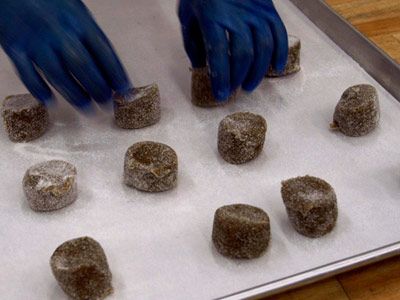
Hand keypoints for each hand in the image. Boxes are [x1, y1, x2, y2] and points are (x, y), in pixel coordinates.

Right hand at [0, 0, 130, 109]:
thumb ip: (88, 34)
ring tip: (86, 107)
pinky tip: (48, 101)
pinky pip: (26, 73)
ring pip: (57, 74)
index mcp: (78, 19)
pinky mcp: (13, 46)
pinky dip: (37, 89)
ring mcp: (35, 40)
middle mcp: (59, 31)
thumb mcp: (74, 8)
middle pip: (83, 66)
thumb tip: (109, 69)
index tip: (125, 91)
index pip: (103, 51)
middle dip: (98, 88)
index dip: (116, 74)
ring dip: (74, 94)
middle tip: (107, 103)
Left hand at [179, 0, 287, 101]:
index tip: (221, 95)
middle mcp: (237, 14)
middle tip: (234, 91)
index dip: (221, 78)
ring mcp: (256, 10)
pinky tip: (275, 68)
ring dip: (258, 71)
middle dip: (239, 78)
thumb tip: (200, 67)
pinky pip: (279, 33)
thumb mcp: (187, 14)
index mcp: (213, 16)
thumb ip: (193, 42)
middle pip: (244, 53)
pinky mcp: (268, 7)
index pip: (219, 54)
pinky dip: (279, 53)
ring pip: (264, 46)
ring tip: (250, 86)